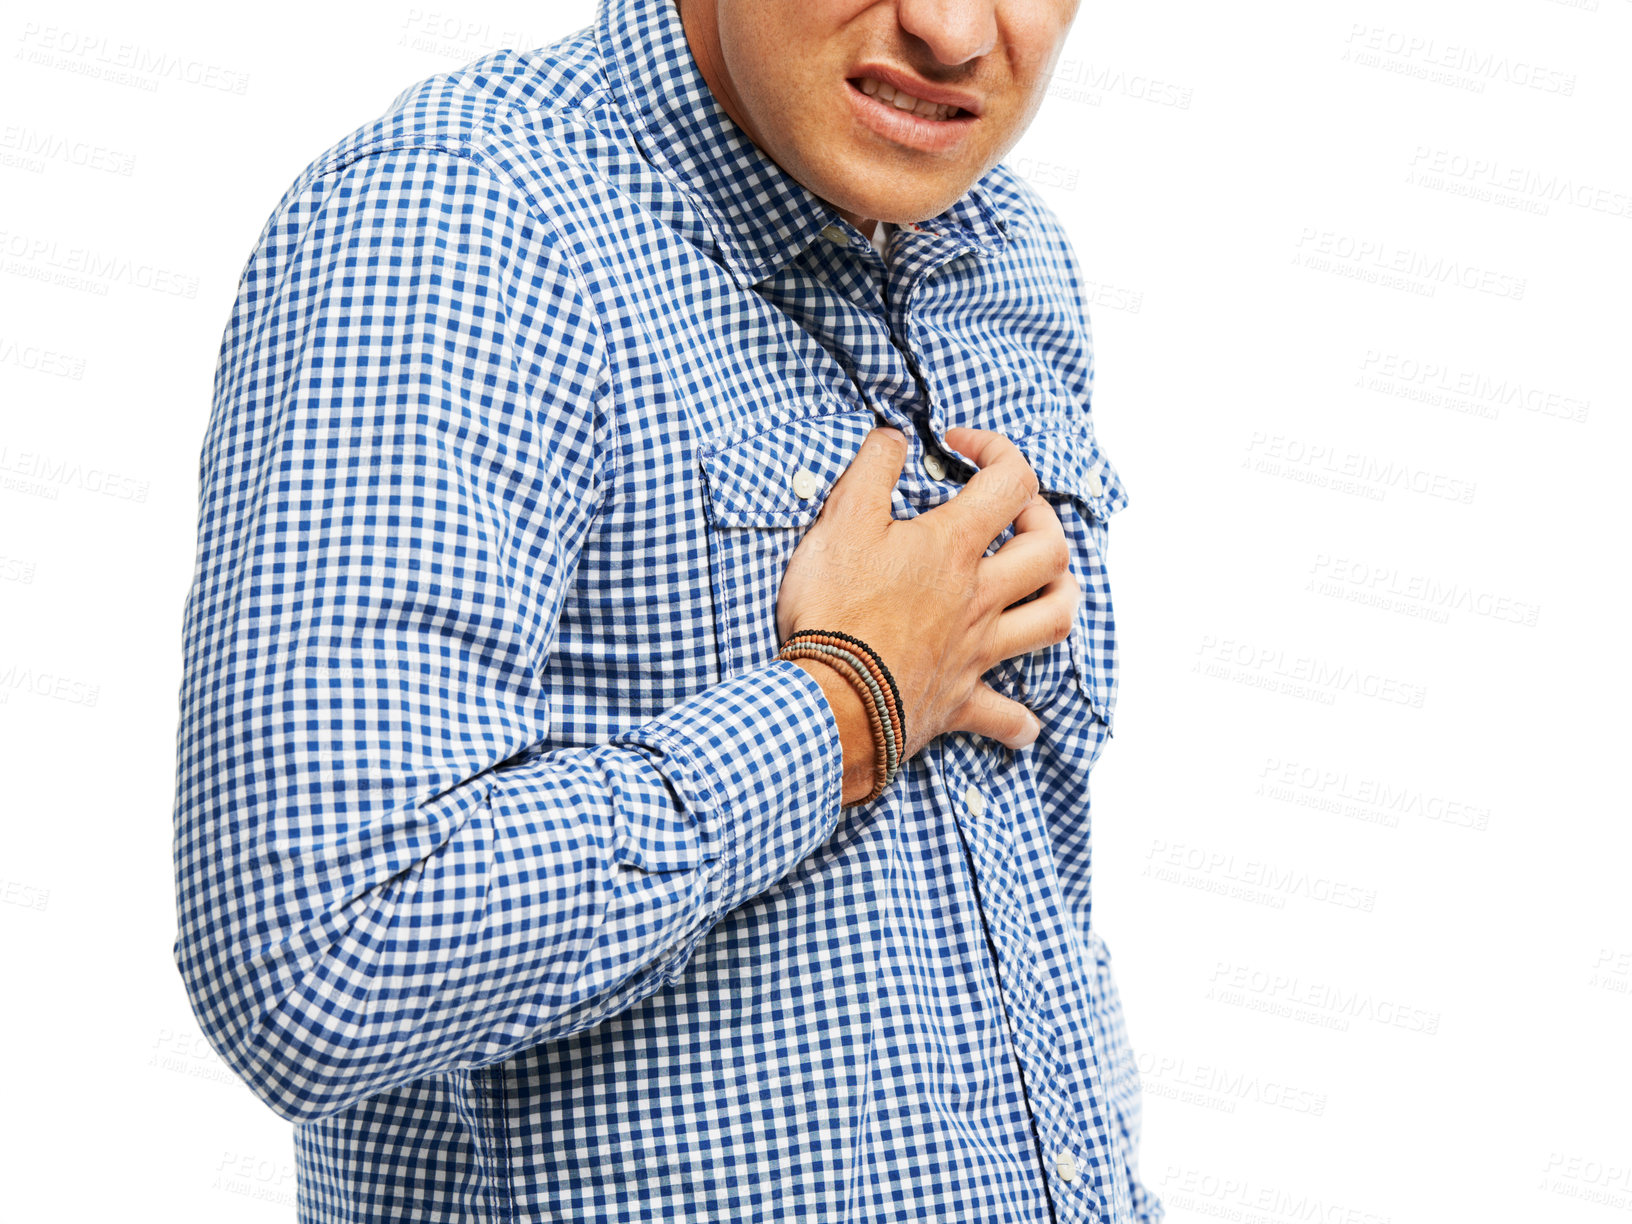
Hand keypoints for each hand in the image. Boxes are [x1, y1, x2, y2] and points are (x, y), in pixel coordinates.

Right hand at [777, 425, 1079, 770]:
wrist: (831, 700)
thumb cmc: (834, 610)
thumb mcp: (840, 522)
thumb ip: (871, 469)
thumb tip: (893, 437)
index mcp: (953, 546)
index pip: (1009, 480)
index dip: (996, 448)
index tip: (960, 445)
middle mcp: (978, 596)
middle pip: (1049, 551)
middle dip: (1043, 520)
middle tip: (1015, 514)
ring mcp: (975, 649)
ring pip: (1052, 620)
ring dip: (1061, 598)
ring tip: (1048, 589)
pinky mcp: (958, 699)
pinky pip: (1004, 715)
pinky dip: (1021, 720)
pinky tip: (1027, 723)